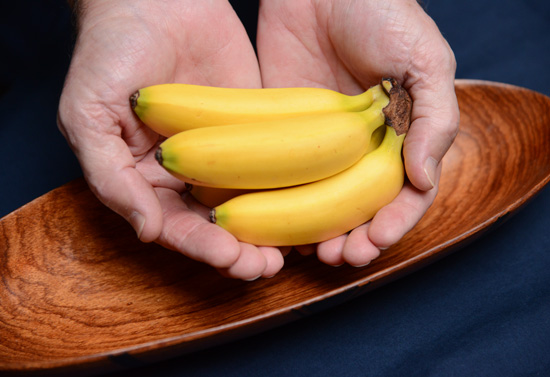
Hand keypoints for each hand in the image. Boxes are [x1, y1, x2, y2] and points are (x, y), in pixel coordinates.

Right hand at [57, 0, 285, 279]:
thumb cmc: (111, 53)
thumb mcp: (88, 115)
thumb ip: (110, 176)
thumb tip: (146, 231)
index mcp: (146, 180)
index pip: (175, 227)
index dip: (201, 248)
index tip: (230, 259)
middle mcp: (186, 176)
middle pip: (216, 227)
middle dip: (239, 252)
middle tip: (265, 267)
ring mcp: (222, 156)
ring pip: (248, 205)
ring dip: (268, 232)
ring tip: (288, 252)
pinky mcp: (252, 133)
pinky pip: (271, 167)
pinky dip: (287, 192)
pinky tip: (304, 208)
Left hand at [257, 0, 458, 265]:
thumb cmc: (381, 13)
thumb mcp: (425, 59)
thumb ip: (434, 118)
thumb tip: (422, 179)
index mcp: (401, 136)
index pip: (403, 193)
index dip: (394, 222)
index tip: (376, 239)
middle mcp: (363, 149)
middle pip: (361, 209)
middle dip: (354, 238)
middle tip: (341, 257)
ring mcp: (322, 146)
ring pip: (322, 203)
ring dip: (319, 234)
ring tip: (312, 254)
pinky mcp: (286, 135)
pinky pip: (285, 179)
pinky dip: (283, 208)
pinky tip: (278, 227)